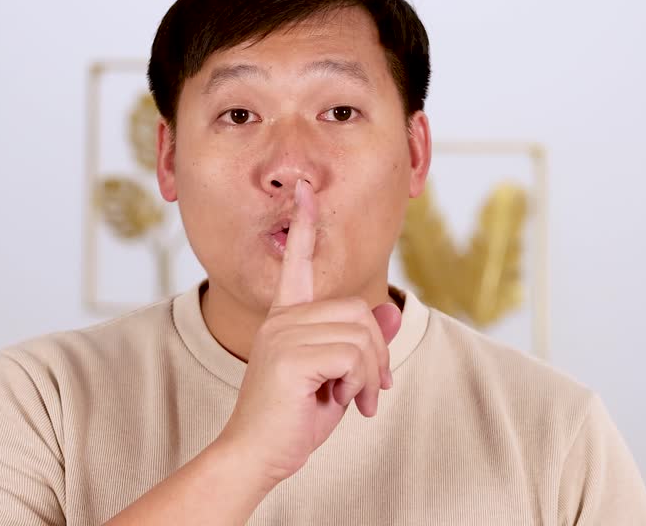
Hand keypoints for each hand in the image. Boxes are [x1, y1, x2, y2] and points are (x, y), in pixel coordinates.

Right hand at [216, 179, 402, 487]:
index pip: (297, 262)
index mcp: (285, 319)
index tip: (306, 190)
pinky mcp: (289, 355)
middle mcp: (281, 319)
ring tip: (354, 400)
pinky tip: (343, 403)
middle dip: (378, 353)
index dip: (305, 225)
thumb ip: (362, 343)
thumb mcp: (338, 377)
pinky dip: (360, 382)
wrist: (257, 456)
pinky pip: (353, 354)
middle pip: (359, 310)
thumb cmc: (292, 422)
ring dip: (371, 373)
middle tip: (372, 390)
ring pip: (361, 333)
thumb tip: (388, 308)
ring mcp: (282, 333)